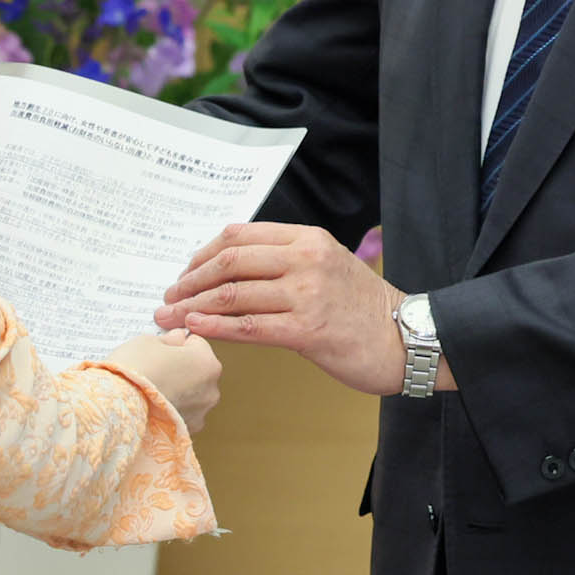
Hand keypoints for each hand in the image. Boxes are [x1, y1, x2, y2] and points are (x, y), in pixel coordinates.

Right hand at [107, 330, 222, 432]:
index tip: (162, 348)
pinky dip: (172, 408)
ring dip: (177, 390)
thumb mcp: (148, 342)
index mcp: (207, 362)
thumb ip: (169, 339)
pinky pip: (183, 413)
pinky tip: (153, 405)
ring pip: (192, 394)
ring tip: (151, 388)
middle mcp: (211, 389)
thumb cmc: (133, 371)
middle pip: (197, 371)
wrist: (118, 407)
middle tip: (155, 368)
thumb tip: (177, 339)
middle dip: (180, 368)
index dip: (176, 344)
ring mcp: (201, 413)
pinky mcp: (187, 431)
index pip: (197, 343)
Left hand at [156, 222, 449, 396]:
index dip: (203, 255)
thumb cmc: (361, 308)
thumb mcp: (325, 266)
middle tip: (168, 298)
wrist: (406, 338)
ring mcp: (307, 294)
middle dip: (190, 281)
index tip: (185, 274)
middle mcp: (305, 259)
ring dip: (193, 307)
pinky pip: (250, 327)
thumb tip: (228, 271)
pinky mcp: (308, 330)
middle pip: (230, 261)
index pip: (239, 236)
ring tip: (169, 318)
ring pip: (234, 295)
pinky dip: (216, 327)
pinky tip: (194, 329)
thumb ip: (283, 261)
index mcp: (306, 238)